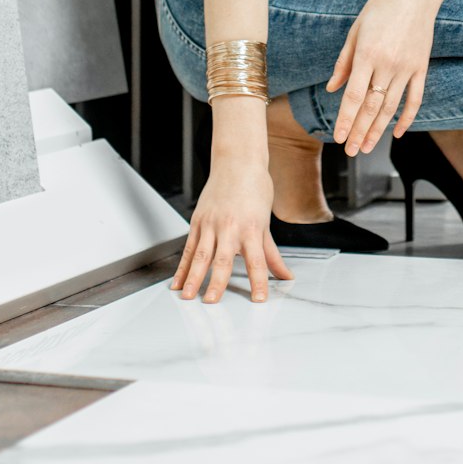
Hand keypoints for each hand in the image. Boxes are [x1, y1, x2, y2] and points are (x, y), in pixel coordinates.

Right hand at [171, 156, 291, 303]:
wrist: (237, 161)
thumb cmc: (255, 188)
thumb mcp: (265, 222)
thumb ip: (272, 254)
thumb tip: (285, 276)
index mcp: (251, 228)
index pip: (257, 261)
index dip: (259, 282)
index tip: (259, 299)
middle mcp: (230, 227)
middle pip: (223, 260)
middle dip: (216, 283)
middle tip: (211, 302)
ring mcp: (211, 224)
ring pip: (200, 255)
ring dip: (193, 277)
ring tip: (187, 296)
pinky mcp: (197, 221)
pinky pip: (188, 247)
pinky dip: (182, 266)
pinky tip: (177, 282)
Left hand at [325, 0, 443, 155]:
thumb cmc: (381, 8)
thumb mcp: (355, 30)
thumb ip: (343, 61)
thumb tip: (332, 88)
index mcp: (367, 54)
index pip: (354, 96)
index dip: (345, 120)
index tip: (338, 137)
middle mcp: (387, 64)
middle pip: (371, 107)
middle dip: (359, 132)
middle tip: (350, 151)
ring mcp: (407, 68)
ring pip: (391, 107)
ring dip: (378, 130)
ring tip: (366, 147)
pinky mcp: (421, 68)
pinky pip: (415, 99)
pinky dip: (406, 118)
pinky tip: (397, 133)